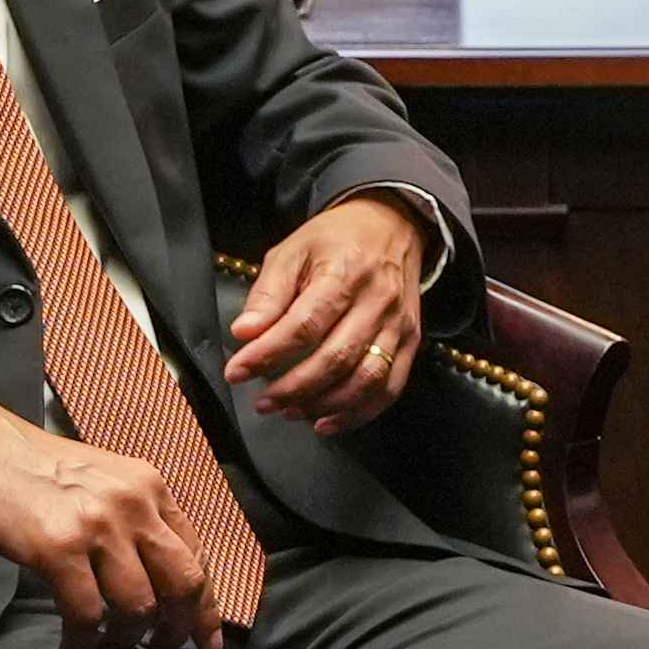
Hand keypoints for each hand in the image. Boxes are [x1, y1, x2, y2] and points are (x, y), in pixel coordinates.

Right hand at [0, 398, 216, 648]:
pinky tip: (71, 648)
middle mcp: (134, 505)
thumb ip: (137, 521)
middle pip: (183, 584)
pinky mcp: (57, 548)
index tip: (207, 640)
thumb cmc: (37, 471)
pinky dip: (81, 641)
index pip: (197, 556)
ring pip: (138, 606)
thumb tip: (160, 580)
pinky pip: (86, 614)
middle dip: (179, 630)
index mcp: (151, 488)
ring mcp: (97, 526)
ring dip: (124, 641)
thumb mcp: (105, 483)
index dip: (206, 606)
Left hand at [226, 194, 426, 434]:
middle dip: (293, 388)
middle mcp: (377, 301)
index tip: (238, 371)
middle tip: (263, 401)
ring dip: (324, 404)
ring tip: (290, 411)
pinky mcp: (410, 342)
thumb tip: (244, 333)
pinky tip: (327, 421)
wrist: (392, 226)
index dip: (267, 354)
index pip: (304, 325)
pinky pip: (388, 388)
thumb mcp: (292, 252)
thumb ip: (268, 294)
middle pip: (335, 357)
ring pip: (365, 379)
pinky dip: (358, 413)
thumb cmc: (336, 241)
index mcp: (344, 273)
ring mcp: (398, 325)